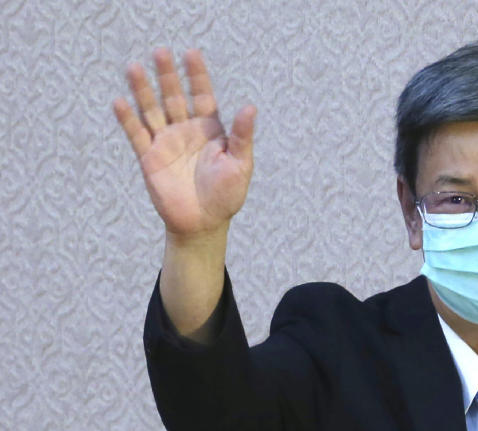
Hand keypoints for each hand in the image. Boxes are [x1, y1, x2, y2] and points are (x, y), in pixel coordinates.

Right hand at [113, 48, 255, 238]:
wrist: (204, 223)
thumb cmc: (227, 195)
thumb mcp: (241, 164)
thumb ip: (243, 136)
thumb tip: (250, 107)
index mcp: (209, 129)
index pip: (202, 95)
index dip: (197, 75)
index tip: (191, 53)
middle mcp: (185, 130)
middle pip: (174, 97)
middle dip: (167, 76)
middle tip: (160, 52)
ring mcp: (166, 142)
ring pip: (152, 110)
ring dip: (143, 90)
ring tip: (133, 67)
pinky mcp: (149, 158)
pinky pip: (137, 135)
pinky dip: (128, 119)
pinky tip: (120, 102)